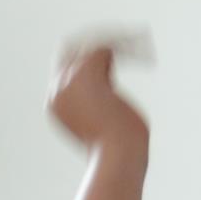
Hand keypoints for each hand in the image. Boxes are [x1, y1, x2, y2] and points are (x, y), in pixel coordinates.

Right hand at [49, 33, 148, 153]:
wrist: (117, 158)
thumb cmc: (117, 149)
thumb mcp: (104, 122)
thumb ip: (99, 98)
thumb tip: (108, 75)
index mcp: (56, 105)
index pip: (63, 67)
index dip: (86, 57)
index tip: (110, 53)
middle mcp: (56, 91)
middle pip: (70, 50)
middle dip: (96, 43)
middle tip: (122, 41)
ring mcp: (69, 83)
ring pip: (89, 45)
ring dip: (115, 40)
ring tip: (138, 42)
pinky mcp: (86, 76)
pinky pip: (104, 48)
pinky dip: (126, 47)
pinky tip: (144, 54)